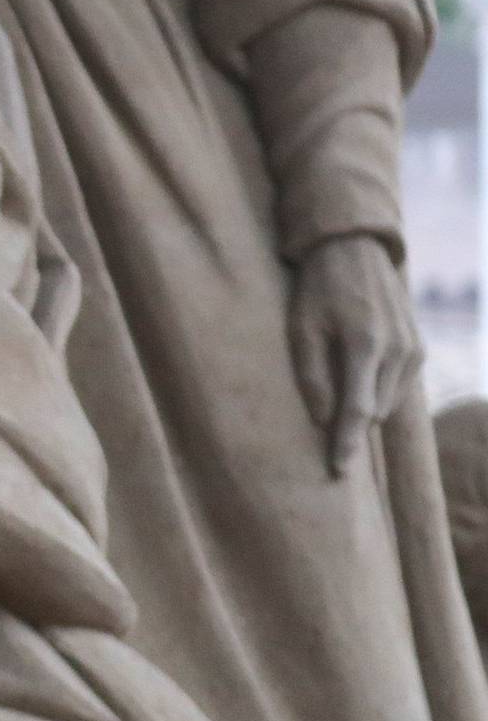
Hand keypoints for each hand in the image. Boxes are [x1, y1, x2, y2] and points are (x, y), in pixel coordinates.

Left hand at [289, 233, 421, 478]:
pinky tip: (356, 375)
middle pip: (374, 411)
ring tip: (337, 392)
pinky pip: (397, 385)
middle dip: (351, 426)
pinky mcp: (418, 346)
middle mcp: (398, 350)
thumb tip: (322, 420)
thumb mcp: (301, 327)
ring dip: (364, 407)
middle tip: (323, 431)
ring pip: (387, 402)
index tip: (337, 472)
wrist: (354, 248)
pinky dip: (377, 390)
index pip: (357, 410)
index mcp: (366, 345)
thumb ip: (311, 375)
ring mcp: (414, 348)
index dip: (346, 444)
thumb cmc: (318, 287)